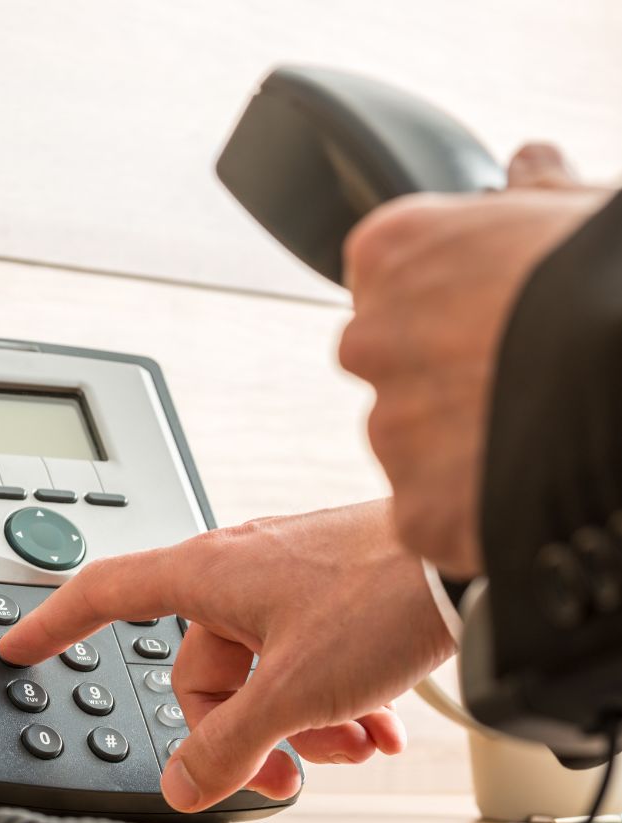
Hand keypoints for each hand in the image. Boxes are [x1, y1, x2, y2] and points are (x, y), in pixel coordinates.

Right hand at [0, 499, 455, 812]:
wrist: (467, 556)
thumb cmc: (380, 596)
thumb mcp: (295, 689)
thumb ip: (229, 743)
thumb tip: (184, 783)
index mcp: (206, 575)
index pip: (104, 592)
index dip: (54, 623)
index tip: (22, 645)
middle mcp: (236, 568)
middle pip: (199, 666)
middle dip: (240, 730)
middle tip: (284, 773)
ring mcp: (281, 577)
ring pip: (257, 666)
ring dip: (297, 719)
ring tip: (349, 743)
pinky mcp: (321, 587)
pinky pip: (298, 650)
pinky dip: (325, 694)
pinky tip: (370, 722)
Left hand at [339, 144, 611, 576]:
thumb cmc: (620, 282)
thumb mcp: (585, 216)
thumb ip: (535, 196)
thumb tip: (529, 163)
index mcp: (391, 254)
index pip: (385, 284)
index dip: (445, 305)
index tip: (491, 320)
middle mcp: (371, 340)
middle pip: (391, 366)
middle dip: (441, 376)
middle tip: (520, 384)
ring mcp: (391, 430)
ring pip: (409, 445)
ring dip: (458, 446)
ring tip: (538, 438)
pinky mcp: (420, 509)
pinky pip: (433, 515)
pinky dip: (472, 513)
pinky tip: (532, 489)